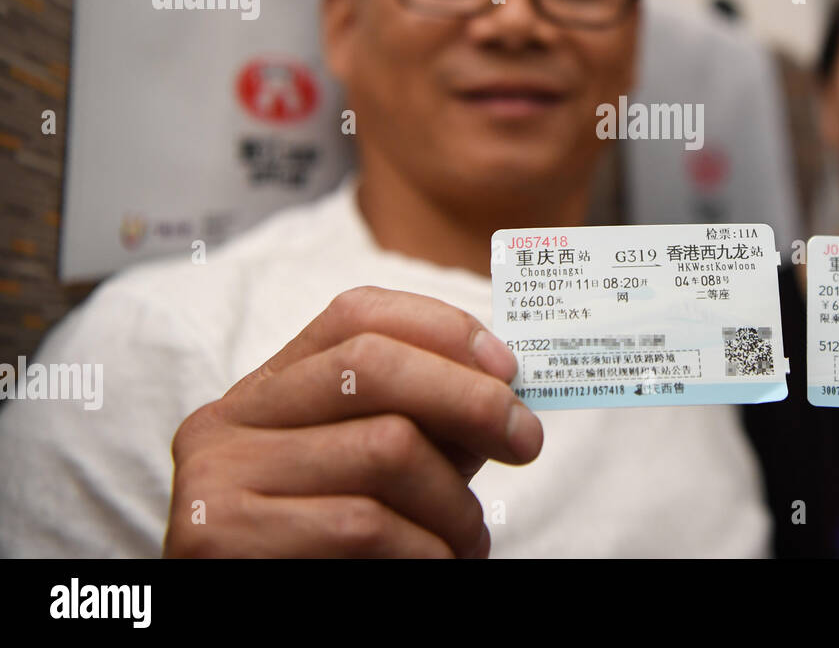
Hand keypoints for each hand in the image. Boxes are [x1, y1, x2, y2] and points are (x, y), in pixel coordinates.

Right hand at [163, 286, 542, 556]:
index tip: (508, 371)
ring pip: (384, 447)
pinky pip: (363, 524)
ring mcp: (217, 476)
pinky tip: (437, 565)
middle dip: (468, 399)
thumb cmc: (331, 555)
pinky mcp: (223, 536)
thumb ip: (424, 422)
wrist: (254, 622)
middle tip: (526, 441)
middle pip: (370, 366)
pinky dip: (426, 548)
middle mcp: (227, 421)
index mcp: (264, 391)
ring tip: (470, 541)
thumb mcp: (373, 471)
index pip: (357, 315)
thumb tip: (504, 386)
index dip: (443, 329)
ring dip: (455, 502)